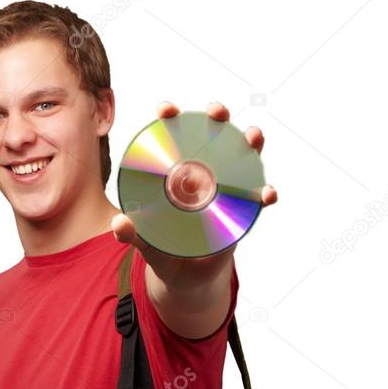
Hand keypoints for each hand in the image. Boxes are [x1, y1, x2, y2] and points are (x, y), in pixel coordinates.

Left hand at [111, 100, 276, 290]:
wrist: (187, 278)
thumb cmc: (165, 251)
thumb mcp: (147, 243)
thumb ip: (132, 234)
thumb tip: (119, 224)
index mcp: (176, 175)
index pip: (174, 139)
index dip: (172, 119)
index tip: (166, 110)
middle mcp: (203, 174)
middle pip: (213, 137)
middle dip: (217, 117)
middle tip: (216, 113)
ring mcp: (225, 190)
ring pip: (242, 158)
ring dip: (251, 144)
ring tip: (253, 139)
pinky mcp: (242, 211)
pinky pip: (257, 199)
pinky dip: (266, 194)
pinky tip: (268, 194)